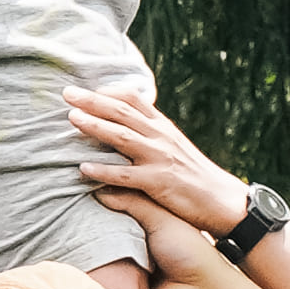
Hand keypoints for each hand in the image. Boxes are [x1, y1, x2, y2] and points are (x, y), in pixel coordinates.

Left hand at [65, 83, 247, 236]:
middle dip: (92, 100)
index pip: (132, 99)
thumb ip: (150, 132)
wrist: (222, 199)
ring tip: (71, 119)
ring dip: (95, 126)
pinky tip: (83, 169)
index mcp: (162, 126)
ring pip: (122, 137)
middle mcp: (160, 136)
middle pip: (122, 112)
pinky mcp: (159, 183)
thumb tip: (123, 123)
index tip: (84, 89)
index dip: (106, 92)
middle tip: (67, 93)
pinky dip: (104, 171)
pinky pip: (126, 176)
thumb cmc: (193, 175)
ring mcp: (160, 158)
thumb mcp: (173, 145)